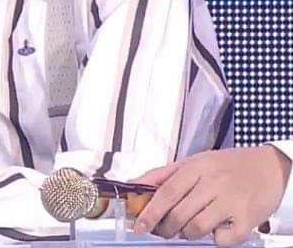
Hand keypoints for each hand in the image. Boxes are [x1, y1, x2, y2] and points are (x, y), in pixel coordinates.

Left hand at [133, 146, 291, 246]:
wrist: (267, 166)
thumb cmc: (225, 165)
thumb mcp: (193, 161)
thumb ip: (163, 174)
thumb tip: (133, 184)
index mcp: (196, 167)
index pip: (166, 192)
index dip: (150, 211)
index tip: (138, 225)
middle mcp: (213, 183)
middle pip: (179, 213)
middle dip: (165, 227)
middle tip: (162, 230)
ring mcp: (230, 202)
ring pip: (197, 228)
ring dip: (186, 233)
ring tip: (188, 228)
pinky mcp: (246, 220)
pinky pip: (222, 239)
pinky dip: (214, 239)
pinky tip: (216, 228)